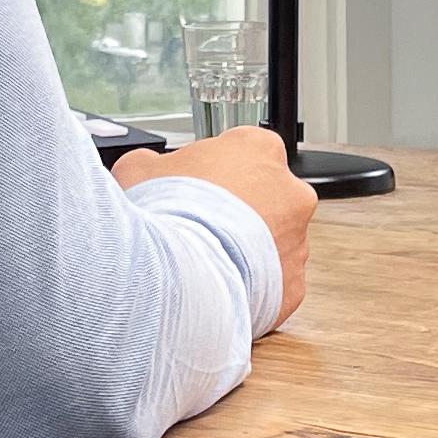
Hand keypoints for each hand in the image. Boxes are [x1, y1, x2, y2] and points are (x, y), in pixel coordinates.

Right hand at [113, 125, 314, 322]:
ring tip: (206, 263)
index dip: (215, 173)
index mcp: (258, 149)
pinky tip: (218, 288)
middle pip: (267, 198)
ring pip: (273, 244)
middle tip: (200, 228)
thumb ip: (156, 163)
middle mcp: (290, 192)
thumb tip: (151, 168)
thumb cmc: (163, 216)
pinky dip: (251, 287)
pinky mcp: (293, 285)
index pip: (244, 152)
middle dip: (239, 213)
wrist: (175, 276)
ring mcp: (298, 241)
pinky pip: (273, 284)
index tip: (196, 189)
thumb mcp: (139, 168)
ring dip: (246, 252)